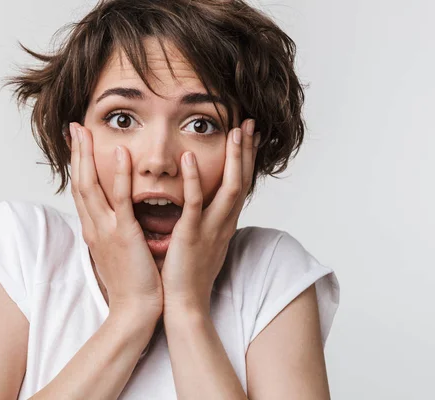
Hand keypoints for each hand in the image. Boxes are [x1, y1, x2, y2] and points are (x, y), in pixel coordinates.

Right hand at [69, 122, 162, 318]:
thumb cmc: (133, 283)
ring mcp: (107, 230)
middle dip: (76, 155)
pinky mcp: (124, 235)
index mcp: (95, 231)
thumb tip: (120, 220)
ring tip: (84, 131)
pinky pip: (119, 200)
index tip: (77, 145)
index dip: (78, 167)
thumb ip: (117, 233)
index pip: (83, 193)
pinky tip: (119, 154)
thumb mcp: (119, 253)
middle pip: (79, 184)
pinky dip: (117, 176)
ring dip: (86, 157)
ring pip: (90, 187)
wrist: (135, 311)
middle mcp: (95, 228)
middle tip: (74, 128)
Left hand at [160, 118, 259, 315]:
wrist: (184, 304)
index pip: (240, 185)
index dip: (246, 160)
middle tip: (249, 124)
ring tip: (235, 132)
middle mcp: (225, 223)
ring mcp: (211, 229)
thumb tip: (206, 207)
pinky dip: (196, 180)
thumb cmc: (190, 274)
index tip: (249, 136)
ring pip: (229, 188)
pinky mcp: (192, 236)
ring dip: (234, 159)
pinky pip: (195, 204)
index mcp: (226, 223)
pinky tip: (191, 157)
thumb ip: (208, 222)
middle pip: (242, 181)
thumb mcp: (205, 242)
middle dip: (247, 151)